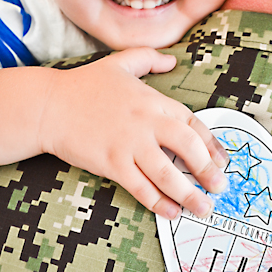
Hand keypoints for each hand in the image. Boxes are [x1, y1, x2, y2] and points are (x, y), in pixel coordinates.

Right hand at [41, 48, 227, 218]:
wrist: (48, 106)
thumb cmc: (83, 85)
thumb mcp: (120, 63)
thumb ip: (149, 58)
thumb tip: (172, 61)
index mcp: (154, 101)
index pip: (193, 124)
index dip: (212, 145)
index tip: (223, 161)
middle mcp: (147, 122)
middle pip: (188, 149)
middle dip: (209, 171)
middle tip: (221, 188)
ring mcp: (130, 145)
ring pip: (168, 174)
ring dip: (190, 194)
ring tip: (203, 208)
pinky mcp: (112, 164)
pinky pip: (141, 188)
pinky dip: (159, 202)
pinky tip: (170, 212)